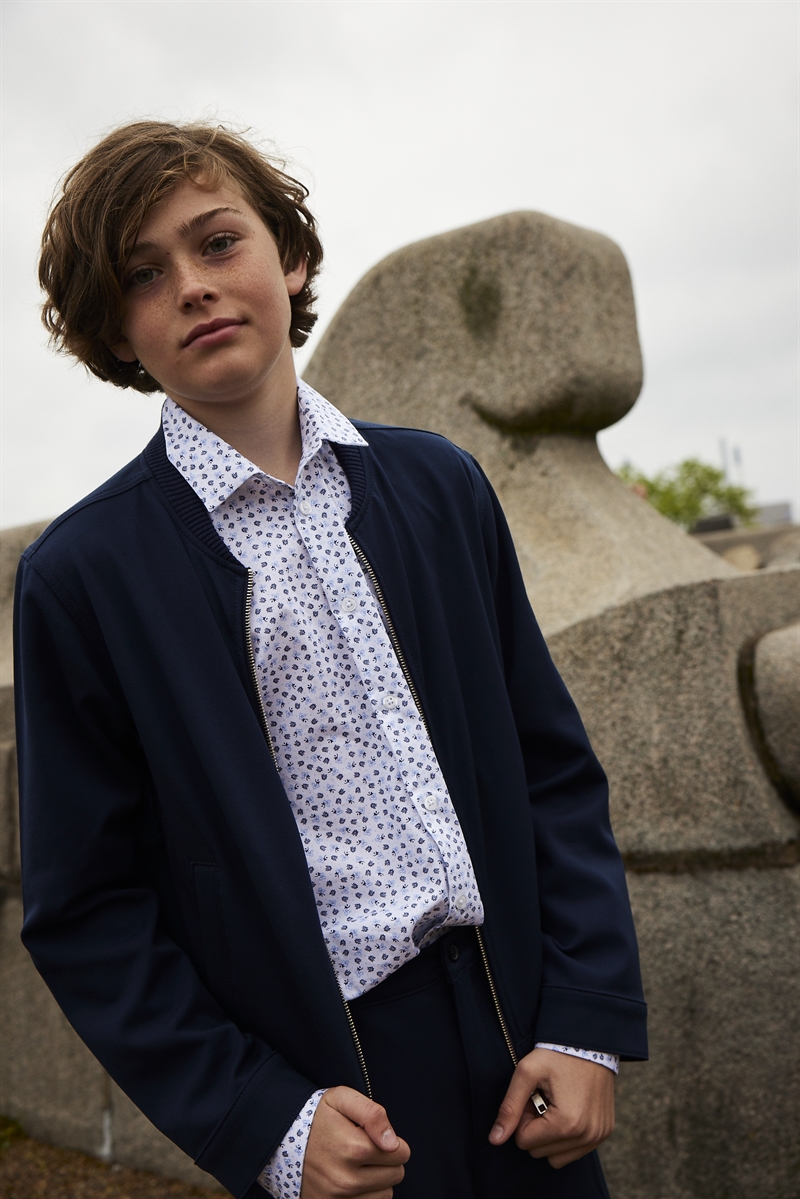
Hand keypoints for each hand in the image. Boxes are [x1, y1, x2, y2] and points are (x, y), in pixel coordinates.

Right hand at [300, 1086, 410, 1198]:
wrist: (281, 1140)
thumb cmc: (316, 1116)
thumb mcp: (342, 1099)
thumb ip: (372, 1114)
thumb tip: (393, 1143)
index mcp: (353, 1148)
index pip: (402, 1153)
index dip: (393, 1142)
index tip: (374, 1136)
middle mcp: (347, 1179)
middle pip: (396, 1175)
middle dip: (387, 1161)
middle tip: (366, 1148)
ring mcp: (338, 1198)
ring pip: (385, 1194)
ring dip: (378, 1180)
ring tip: (357, 1164)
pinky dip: (366, 1194)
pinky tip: (352, 1179)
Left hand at [489, 1048, 614, 1167]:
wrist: (590, 1042)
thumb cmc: (556, 1054)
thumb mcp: (526, 1073)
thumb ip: (509, 1107)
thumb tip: (495, 1140)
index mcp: (567, 1124)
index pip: (525, 1142)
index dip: (522, 1118)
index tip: (531, 1097)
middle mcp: (586, 1135)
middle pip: (540, 1152)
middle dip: (535, 1128)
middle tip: (542, 1099)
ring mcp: (598, 1136)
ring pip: (557, 1158)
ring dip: (550, 1136)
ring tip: (554, 1105)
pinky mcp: (604, 1133)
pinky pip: (574, 1152)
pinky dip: (565, 1137)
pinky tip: (568, 1110)